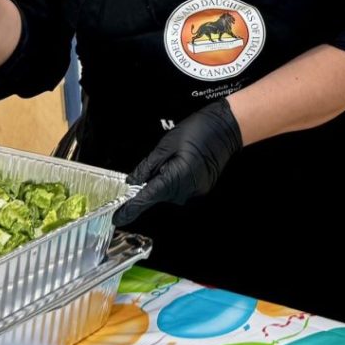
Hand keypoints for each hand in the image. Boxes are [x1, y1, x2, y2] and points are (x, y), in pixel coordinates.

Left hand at [113, 100, 242, 226]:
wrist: (225, 127)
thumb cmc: (199, 129)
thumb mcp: (167, 143)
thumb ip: (148, 165)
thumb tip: (133, 181)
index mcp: (177, 177)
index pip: (147, 199)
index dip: (130, 209)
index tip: (118, 217)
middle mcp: (188, 189)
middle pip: (157, 196)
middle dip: (150, 183)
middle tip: (158, 161)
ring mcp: (196, 191)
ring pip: (168, 193)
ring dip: (163, 181)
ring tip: (175, 157)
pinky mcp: (201, 189)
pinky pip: (180, 189)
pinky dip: (174, 180)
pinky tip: (181, 163)